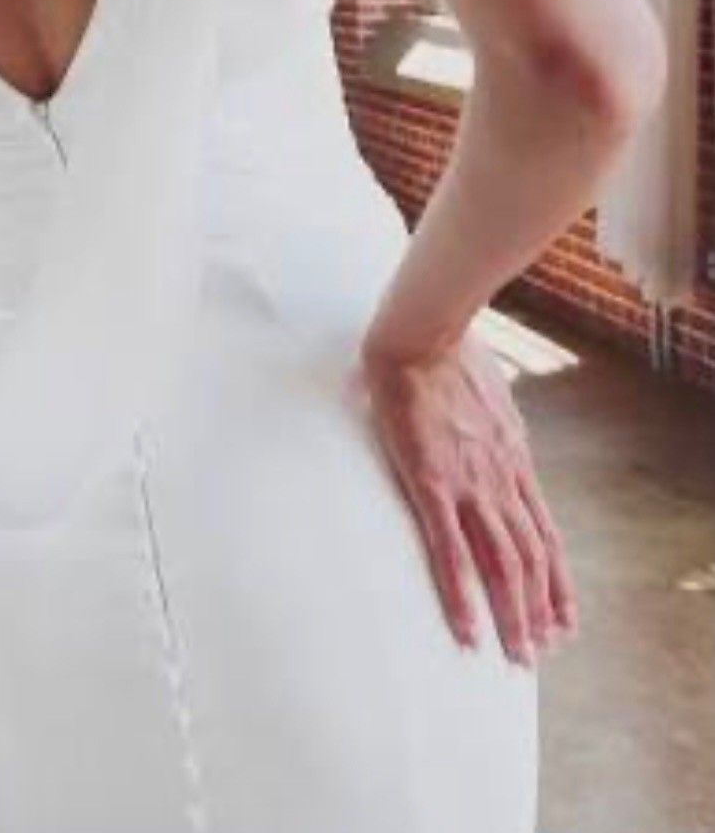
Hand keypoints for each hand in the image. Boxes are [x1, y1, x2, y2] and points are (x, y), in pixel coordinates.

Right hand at [347, 327, 578, 665]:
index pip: (546, 534)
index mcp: (514, 459)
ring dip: (513, 616)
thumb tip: (497, 436)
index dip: (558, 581)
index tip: (564, 618)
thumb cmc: (450, 354)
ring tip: (516, 656)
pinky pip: (450, 552)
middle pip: (532, 559)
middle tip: (541, 653)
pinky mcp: (431, 481)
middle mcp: (502, 478)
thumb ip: (496, 428)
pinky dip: (461, 597)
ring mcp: (469, 483)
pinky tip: (467, 631)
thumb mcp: (493, 398)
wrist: (423, 331)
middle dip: (540, 611)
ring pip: (502, 565)